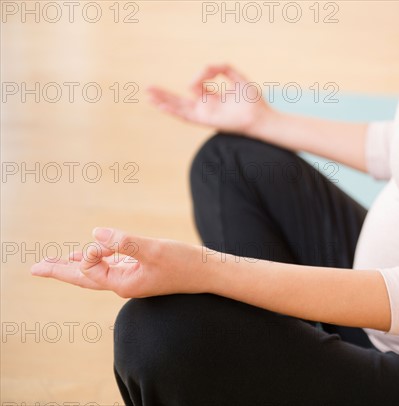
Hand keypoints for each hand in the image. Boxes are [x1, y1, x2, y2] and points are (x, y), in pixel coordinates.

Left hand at [31, 228, 212, 297]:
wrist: (208, 273)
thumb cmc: (184, 263)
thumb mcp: (153, 249)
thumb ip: (123, 242)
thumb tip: (94, 235)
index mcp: (123, 284)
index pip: (90, 268)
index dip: (90, 252)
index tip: (104, 242)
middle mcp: (124, 284)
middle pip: (84, 279)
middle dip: (59, 271)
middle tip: (34, 268)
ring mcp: (133, 278)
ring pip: (96, 273)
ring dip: (76, 266)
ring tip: (55, 262)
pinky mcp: (141, 271)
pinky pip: (111, 267)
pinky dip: (98, 260)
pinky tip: (93, 254)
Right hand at [148, 64, 272, 135]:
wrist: (260, 116)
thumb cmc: (252, 100)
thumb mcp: (236, 77)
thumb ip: (221, 68)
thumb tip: (205, 69)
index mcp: (212, 98)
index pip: (197, 85)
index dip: (202, 74)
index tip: (211, 70)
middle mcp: (206, 107)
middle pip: (179, 100)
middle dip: (164, 94)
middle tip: (147, 88)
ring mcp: (205, 115)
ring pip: (179, 108)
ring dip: (163, 102)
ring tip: (147, 95)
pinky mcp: (206, 121)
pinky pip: (186, 116)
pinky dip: (173, 111)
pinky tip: (161, 106)